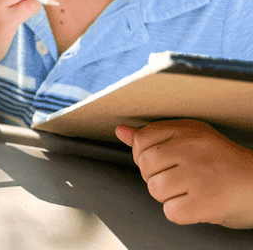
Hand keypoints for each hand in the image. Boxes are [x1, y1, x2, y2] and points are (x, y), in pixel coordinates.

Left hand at [116, 119, 252, 227]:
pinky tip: (194, 205)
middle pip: (145, 165)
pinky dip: (179, 213)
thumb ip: (154, 136)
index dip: (143, 154)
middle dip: (154, 176)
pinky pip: (171, 211)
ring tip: (187, 192)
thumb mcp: (192, 139)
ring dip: (167, 196)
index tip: (158, 161)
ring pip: (155, 188)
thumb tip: (120, 131)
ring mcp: (199, 175)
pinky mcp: (206, 202)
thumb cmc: (224, 164)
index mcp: (188, 130)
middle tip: (176, 179)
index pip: (143, 138)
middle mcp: (192, 149)